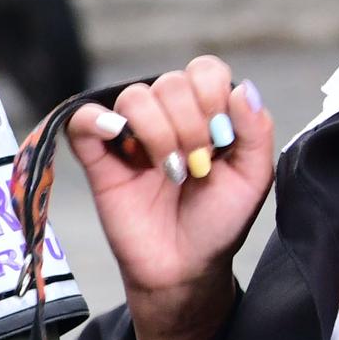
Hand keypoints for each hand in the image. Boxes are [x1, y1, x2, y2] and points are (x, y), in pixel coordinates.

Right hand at [59, 57, 274, 339]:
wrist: (185, 268)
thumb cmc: (218, 223)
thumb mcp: (253, 178)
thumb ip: (257, 131)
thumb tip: (243, 89)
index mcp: (205, 113)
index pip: (204, 71)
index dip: (212, 95)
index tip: (220, 139)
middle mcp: (167, 116)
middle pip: (169, 83)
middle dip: (189, 125)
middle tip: (196, 166)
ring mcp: (130, 135)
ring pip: (133, 97)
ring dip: (157, 132)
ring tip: (168, 171)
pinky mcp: (98, 158)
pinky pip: (82, 119)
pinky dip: (96, 120)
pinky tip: (119, 139)